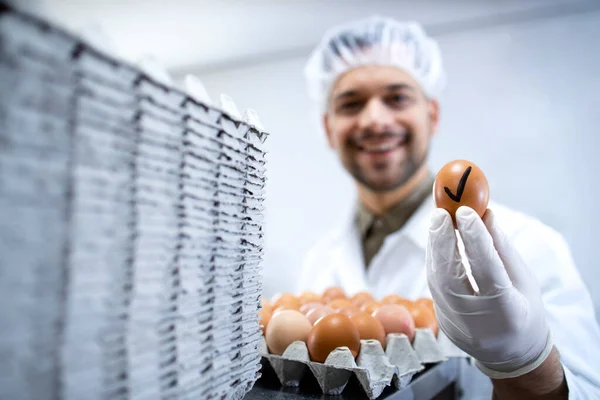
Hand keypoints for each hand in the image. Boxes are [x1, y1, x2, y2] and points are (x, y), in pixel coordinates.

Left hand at [426, 206, 552, 378]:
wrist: (512, 355)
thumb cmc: (525, 313)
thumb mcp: (525, 282)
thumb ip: (503, 249)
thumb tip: (486, 214)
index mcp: (507, 313)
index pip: (488, 271)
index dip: (475, 240)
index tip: (466, 212)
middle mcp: (477, 322)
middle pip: (451, 278)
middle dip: (443, 242)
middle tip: (440, 213)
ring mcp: (456, 325)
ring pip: (436, 282)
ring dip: (434, 248)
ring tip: (437, 220)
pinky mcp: (443, 322)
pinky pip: (434, 287)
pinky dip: (434, 261)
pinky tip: (437, 241)